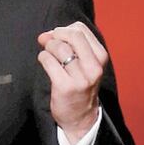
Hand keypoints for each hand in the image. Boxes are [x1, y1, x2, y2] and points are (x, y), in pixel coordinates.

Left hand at [37, 21, 105, 142]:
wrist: (80, 116)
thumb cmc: (79, 84)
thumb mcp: (82, 62)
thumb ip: (67, 45)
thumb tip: (45, 35)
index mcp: (100, 57)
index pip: (80, 29)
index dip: (63, 29)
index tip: (56, 37)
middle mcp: (94, 67)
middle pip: (72, 35)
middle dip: (55, 36)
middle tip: (49, 45)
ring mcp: (81, 77)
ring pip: (59, 48)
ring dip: (48, 48)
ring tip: (49, 58)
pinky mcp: (66, 86)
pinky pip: (48, 61)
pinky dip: (43, 58)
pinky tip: (46, 65)